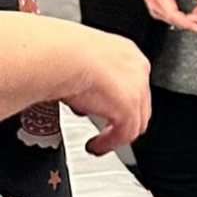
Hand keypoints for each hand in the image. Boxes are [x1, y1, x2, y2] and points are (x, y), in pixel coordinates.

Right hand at [63, 27, 151, 153]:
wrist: (59, 54)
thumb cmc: (58, 49)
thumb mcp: (75, 57)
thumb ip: (81, 70)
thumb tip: (68, 81)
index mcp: (125, 52)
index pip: (130, 78)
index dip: (116, 94)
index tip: (101, 103)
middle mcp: (136, 69)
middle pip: (138, 101)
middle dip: (119, 115)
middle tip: (102, 125)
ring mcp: (137, 89)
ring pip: (136, 119)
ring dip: (116, 132)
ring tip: (99, 141)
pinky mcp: (129, 108)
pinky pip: (125, 134)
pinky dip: (109, 142)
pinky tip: (95, 146)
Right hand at [114, 0, 196, 32]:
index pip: (173, 16)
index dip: (186, 23)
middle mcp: (156, 5)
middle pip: (176, 21)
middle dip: (195, 19)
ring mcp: (155, 8)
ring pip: (175, 21)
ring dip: (191, 18)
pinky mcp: (156, 9)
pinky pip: (172, 18)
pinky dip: (184, 17)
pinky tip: (193, 11)